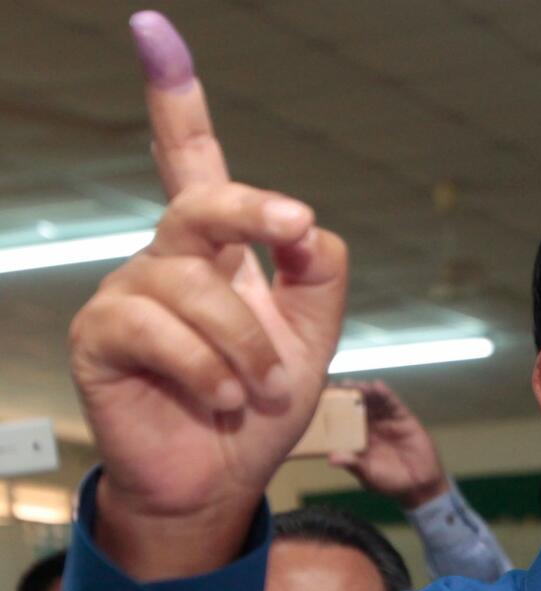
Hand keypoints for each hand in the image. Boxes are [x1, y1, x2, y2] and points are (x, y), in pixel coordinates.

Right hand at [68, 11, 346, 578]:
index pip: (192, 161)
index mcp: (217, 250)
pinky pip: (163, 332)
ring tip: (258, 389)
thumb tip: (307, 225)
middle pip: (202, 199)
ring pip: (197, 284)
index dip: (173, 97)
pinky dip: (210, 372)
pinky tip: (221, 401)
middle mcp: (169, 259)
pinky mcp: (103, 335)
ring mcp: (130, 293)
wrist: (221, 478)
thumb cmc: (263, 402)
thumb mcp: (313, 334)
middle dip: (251, 211)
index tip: (153, 30)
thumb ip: (319, 274)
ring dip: (248, 346)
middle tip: (294, 230)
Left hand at [330, 380, 449, 508]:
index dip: (332, 409)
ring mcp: (385, 420)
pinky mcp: (402, 418)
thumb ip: (353, 464)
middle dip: (347, 394)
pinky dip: (386, 394)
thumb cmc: (390, 482)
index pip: (341, 420)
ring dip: (365, 390)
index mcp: (356, 439)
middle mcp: (369, 426)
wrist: (419, 485)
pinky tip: (378, 386)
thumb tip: (332, 459)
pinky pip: (392, 403)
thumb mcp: (368, 475)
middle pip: (356, 405)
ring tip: (356, 384)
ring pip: (373, 401)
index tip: (321, 398)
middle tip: (337, 385)